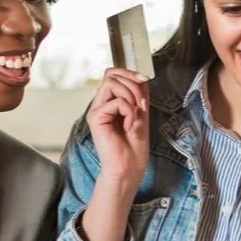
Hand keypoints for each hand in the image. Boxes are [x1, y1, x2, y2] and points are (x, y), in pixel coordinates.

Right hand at [86, 67, 149, 189]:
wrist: (128, 168)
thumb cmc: (133, 148)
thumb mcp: (141, 114)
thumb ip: (140, 95)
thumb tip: (140, 77)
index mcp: (110, 102)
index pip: (112, 74)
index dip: (128, 72)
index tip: (144, 80)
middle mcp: (101, 104)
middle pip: (111, 74)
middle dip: (132, 84)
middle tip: (141, 105)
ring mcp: (96, 111)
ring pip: (111, 82)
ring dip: (131, 95)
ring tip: (136, 114)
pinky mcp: (96, 118)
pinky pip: (116, 101)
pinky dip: (129, 111)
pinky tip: (129, 126)